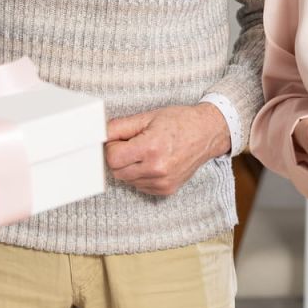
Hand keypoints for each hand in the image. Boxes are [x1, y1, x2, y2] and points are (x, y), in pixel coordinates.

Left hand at [104, 104, 230, 195]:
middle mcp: (157, 168)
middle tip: (132, 144)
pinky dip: (140, 175)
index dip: (111, 147)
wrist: (206, 134)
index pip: (112, 158)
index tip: (119, 140)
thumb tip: (101, 135)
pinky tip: (153, 162)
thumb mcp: (148, 116)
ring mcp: (162, 182)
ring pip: (127, 180)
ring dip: (129, 167)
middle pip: (117, 172)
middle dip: (119, 158)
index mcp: (151, 147)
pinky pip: (140, 186)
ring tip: (145, 152)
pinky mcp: (166, 190)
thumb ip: (120, 127)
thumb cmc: (179, 122)